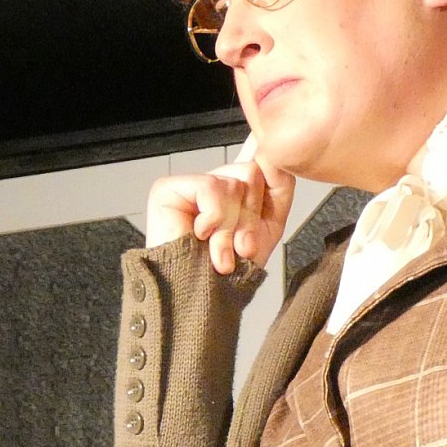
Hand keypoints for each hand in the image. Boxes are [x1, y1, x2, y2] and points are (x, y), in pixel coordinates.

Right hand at [144, 147, 294, 273]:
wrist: (202, 297)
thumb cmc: (231, 273)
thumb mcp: (267, 225)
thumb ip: (277, 185)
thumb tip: (274, 150)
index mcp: (236, 193)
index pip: (256, 159)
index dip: (266, 159)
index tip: (267, 153)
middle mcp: (213, 184)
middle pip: (252, 171)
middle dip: (251, 215)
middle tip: (239, 246)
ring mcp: (190, 185)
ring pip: (234, 182)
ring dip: (232, 225)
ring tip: (220, 250)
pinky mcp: (169, 188)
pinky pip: (212, 187)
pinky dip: (213, 218)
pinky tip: (200, 235)